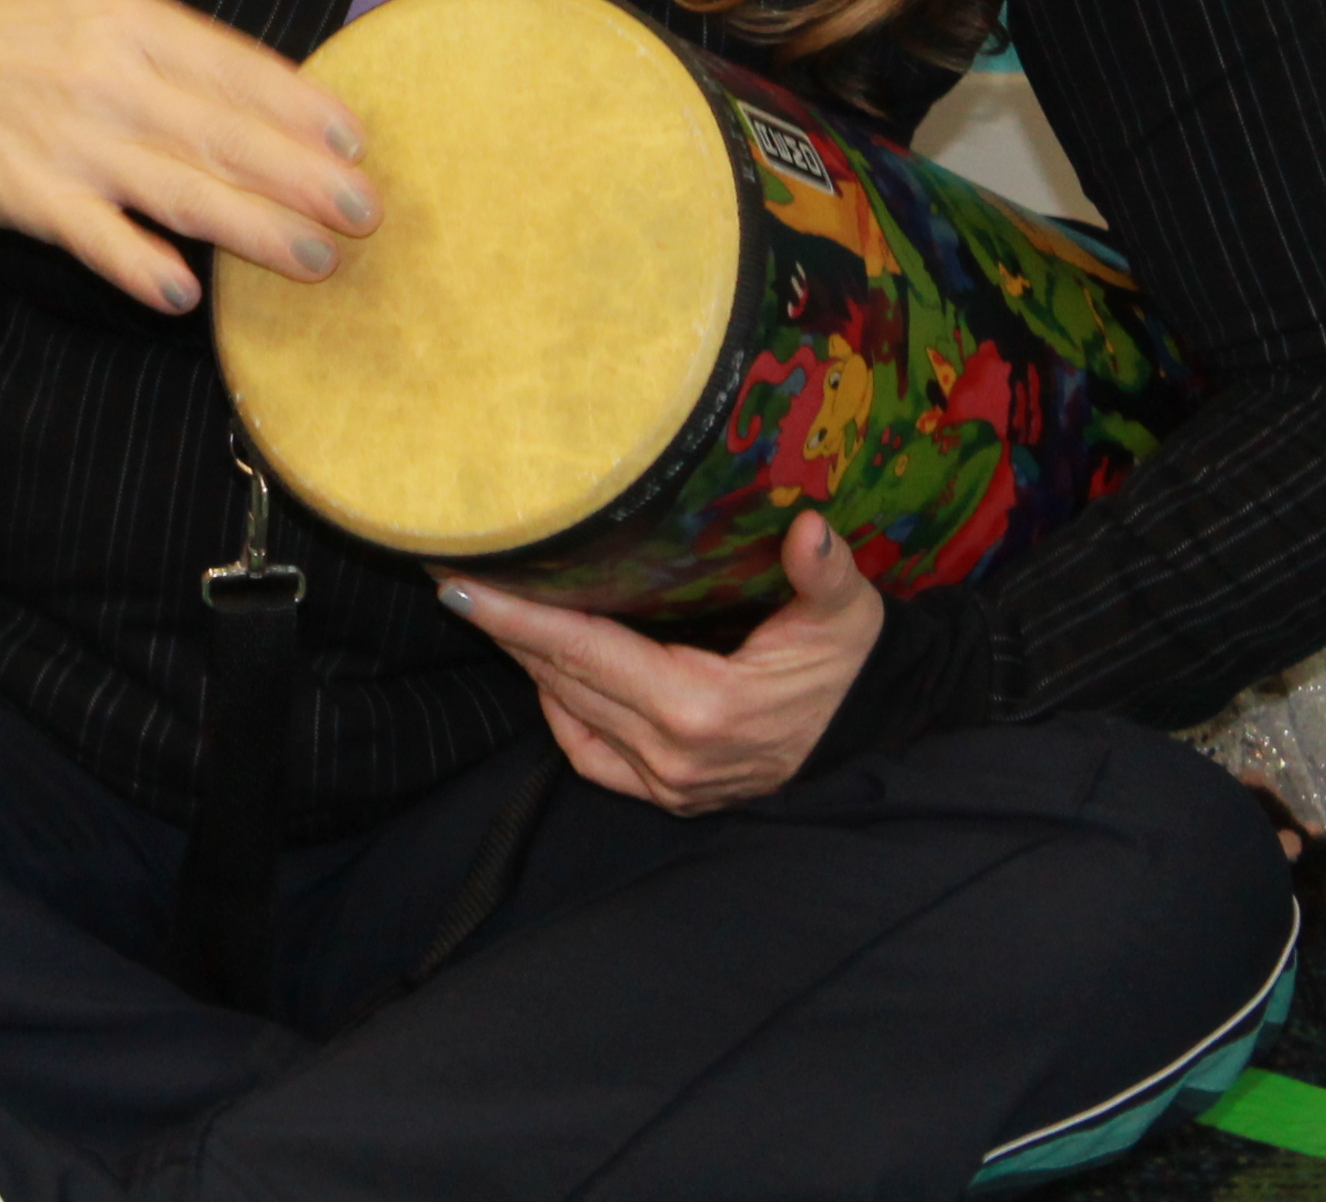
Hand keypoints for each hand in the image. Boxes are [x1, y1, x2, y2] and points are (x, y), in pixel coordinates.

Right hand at [0, 0, 376, 313]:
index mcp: (127, 20)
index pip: (231, 65)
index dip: (296, 103)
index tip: (354, 137)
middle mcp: (108, 81)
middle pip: (220, 134)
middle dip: (299, 176)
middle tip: (364, 212)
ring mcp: (70, 144)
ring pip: (176, 189)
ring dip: (248, 227)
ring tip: (313, 258)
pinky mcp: (30, 197)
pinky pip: (91, 237)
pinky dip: (133, 263)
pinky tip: (181, 291)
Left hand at [442, 510, 884, 813]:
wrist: (869, 726)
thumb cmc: (847, 663)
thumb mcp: (846, 613)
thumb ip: (824, 574)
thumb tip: (809, 529)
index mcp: (704, 708)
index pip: (585, 650)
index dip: (516, 616)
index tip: (456, 584)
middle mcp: (674, 753)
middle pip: (565, 679)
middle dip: (506, 628)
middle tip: (457, 575)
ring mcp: (669, 782)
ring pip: (570, 713)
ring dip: (530, 662)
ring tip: (495, 610)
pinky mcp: (671, 795)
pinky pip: (590, 755)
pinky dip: (562, 713)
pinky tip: (549, 672)